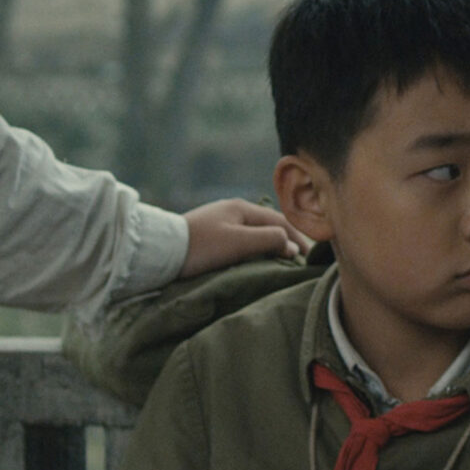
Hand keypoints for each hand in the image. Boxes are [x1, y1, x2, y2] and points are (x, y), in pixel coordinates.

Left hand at [179, 199, 310, 278]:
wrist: (159, 251)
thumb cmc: (201, 246)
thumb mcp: (239, 243)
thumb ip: (269, 240)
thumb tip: (292, 246)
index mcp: (242, 208)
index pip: (280, 221)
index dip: (298, 237)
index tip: (310, 256)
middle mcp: (233, 210)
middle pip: (268, 224)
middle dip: (287, 240)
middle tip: (301, 259)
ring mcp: (220, 222)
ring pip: (254, 232)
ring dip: (270, 245)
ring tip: (282, 261)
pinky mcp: (209, 235)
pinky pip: (241, 239)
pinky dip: (255, 248)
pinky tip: (255, 259)